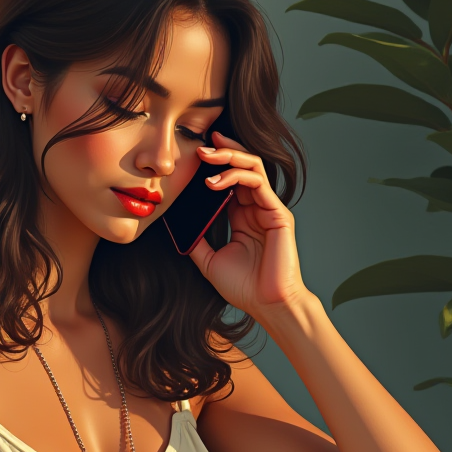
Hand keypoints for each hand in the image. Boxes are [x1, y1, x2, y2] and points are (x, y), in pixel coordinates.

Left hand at [187, 130, 308, 321]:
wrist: (267, 306)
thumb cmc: (244, 288)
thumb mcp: (209, 261)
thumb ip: (195, 241)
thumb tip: (172, 226)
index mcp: (243, 216)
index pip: (230, 179)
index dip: (215, 164)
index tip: (193, 155)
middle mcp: (258, 208)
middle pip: (243, 166)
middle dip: (222, 151)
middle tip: (199, 146)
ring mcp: (269, 209)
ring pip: (253, 166)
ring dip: (228, 157)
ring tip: (205, 156)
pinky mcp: (278, 213)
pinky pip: (258, 182)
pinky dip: (236, 175)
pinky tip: (215, 182)